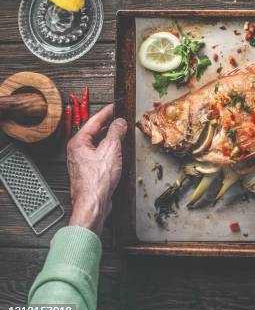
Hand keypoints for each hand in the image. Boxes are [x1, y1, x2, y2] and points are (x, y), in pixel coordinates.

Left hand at [67, 104, 126, 235]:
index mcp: (78, 142)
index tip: (115, 106)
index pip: (94, 121)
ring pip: (97, 144)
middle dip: (109, 125)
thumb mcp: (111, 149)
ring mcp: (82, 162)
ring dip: (110, 138)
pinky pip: (100, 155)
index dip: (107, 112)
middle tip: (121, 118)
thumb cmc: (97, 180)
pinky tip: (118, 152)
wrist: (93, 204)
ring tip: (122, 133)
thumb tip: (120, 122)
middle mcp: (77, 151)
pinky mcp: (89, 172)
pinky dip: (109, 150)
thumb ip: (116, 132)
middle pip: (95, 132)